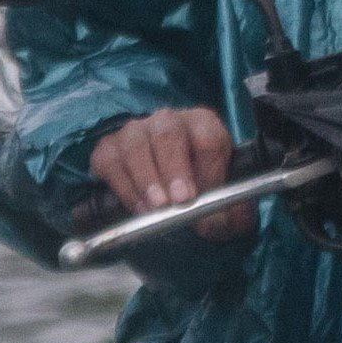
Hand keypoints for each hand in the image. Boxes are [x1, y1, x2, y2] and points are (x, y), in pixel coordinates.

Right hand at [88, 107, 251, 240]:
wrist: (168, 194)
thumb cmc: (201, 193)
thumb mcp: (225, 205)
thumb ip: (231, 215)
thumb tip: (218, 221)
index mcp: (204, 126)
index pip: (207, 137)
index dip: (204, 168)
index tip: (195, 196)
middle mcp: (168, 121)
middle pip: (168, 133)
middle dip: (172, 167)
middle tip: (175, 200)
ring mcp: (135, 131)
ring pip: (135, 146)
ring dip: (145, 179)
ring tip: (155, 207)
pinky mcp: (109, 147)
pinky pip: (110, 162)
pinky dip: (123, 186)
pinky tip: (138, 207)